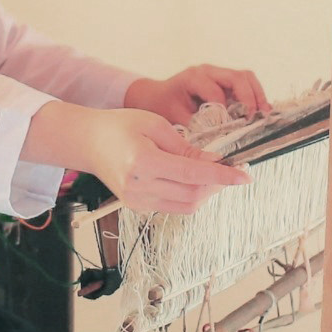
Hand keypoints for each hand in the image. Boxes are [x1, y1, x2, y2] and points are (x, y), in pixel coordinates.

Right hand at [27, 104, 248, 214]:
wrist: (87, 142)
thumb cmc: (119, 126)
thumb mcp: (154, 124)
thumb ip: (184, 146)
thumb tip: (213, 161)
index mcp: (143, 163)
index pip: (193, 174)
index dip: (222, 176)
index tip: (244, 176)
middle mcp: (139, 187)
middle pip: (193, 194)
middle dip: (217, 184)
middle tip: (232, 169)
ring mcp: (137, 201)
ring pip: (186, 206)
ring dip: (206, 193)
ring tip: (214, 175)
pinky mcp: (137, 207)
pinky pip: (174, 207)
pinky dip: (190, 196)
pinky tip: (194, 180)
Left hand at [125, 64, 271, 126]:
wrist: (155, 96)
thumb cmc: (163, 106)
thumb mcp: (174, 119)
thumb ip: (194, 128)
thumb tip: (217, 142)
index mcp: (193, 78)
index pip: (216, 92)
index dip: (226, 110)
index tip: (231, 128)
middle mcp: (208, 71)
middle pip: (238, 77)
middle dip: (250, 98)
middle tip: (255, 119)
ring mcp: (219, 74)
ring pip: (246, 78)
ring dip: (257, 96)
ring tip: (263, 115)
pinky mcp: (225, 81)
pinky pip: (246, 84)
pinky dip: (254, 97)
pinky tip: (259, 113)